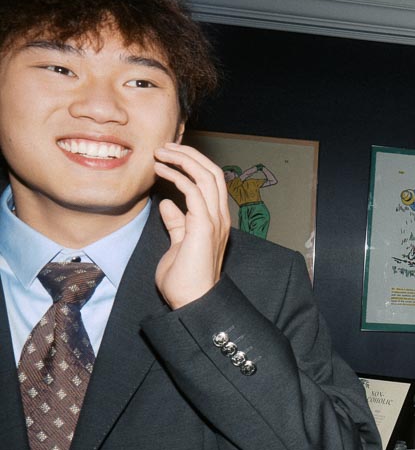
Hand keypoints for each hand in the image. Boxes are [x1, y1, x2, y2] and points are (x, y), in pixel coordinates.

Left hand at [153, 143, 230, 309]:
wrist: (193, 302)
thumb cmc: (185, 280)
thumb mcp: (179, 245)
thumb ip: (177, 224)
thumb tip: (167, 204)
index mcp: (215, 220)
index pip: (211, 182)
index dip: (192, 164)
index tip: (169, 157)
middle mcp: (220, 217)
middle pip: (212, 172)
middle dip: (189, 154)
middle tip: (165, 147)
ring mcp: (214, 221)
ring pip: (206, 176)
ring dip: (183, 159)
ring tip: (161, 152)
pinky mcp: (204, 226)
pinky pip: (194, 191)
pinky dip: (177, 176)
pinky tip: (160, 171)